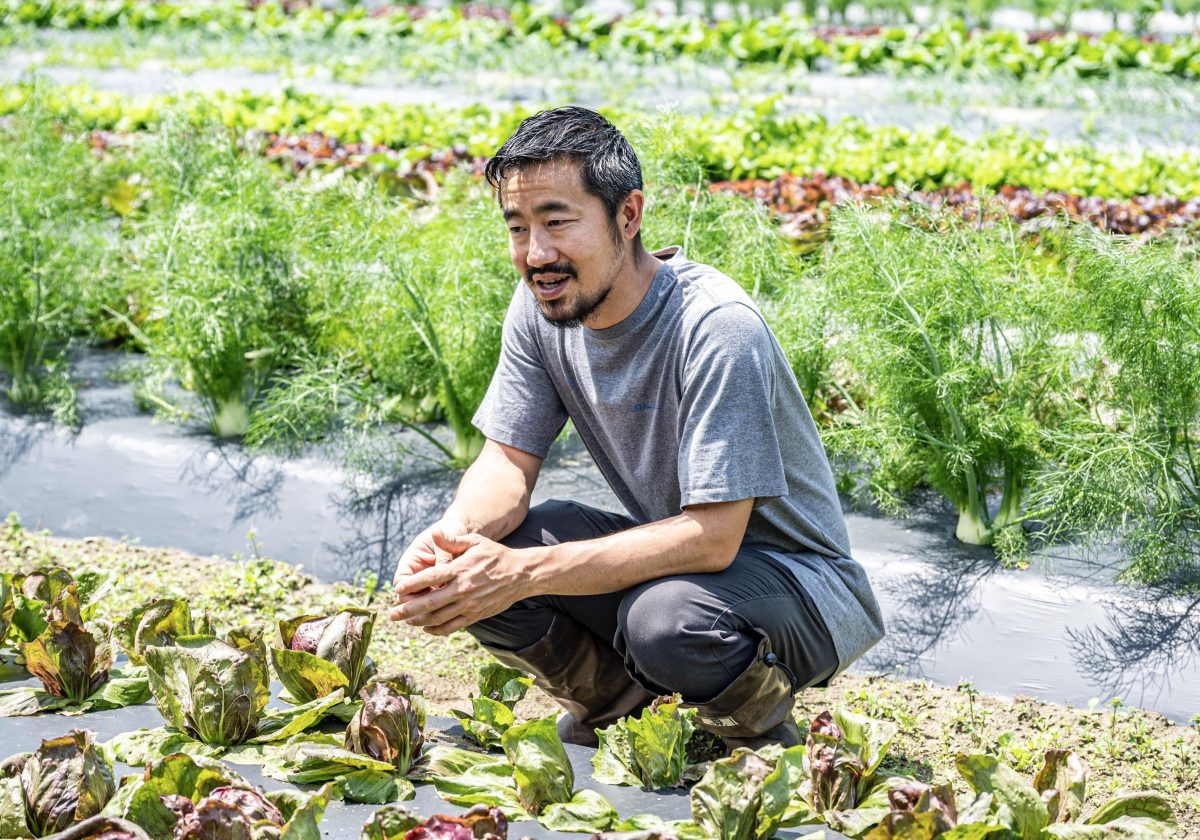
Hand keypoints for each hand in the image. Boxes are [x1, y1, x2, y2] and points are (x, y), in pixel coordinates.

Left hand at [388, 532, 527, 635]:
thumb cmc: (494, 555)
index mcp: (460, 569)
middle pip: (430, 602)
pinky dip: (437, 629)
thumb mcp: (474, 542)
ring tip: (406, 621)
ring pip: (439, 617)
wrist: (520, 574)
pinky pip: (453, 626)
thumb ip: (452, 540)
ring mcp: (469, 604)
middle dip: (408, 610)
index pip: (431, 578)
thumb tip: (435, 533)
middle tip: (392, 614)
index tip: (397, 588)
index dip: (412, 584)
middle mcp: (463, 589)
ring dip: (420, 621)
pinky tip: (427, 628)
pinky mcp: (476, 615)